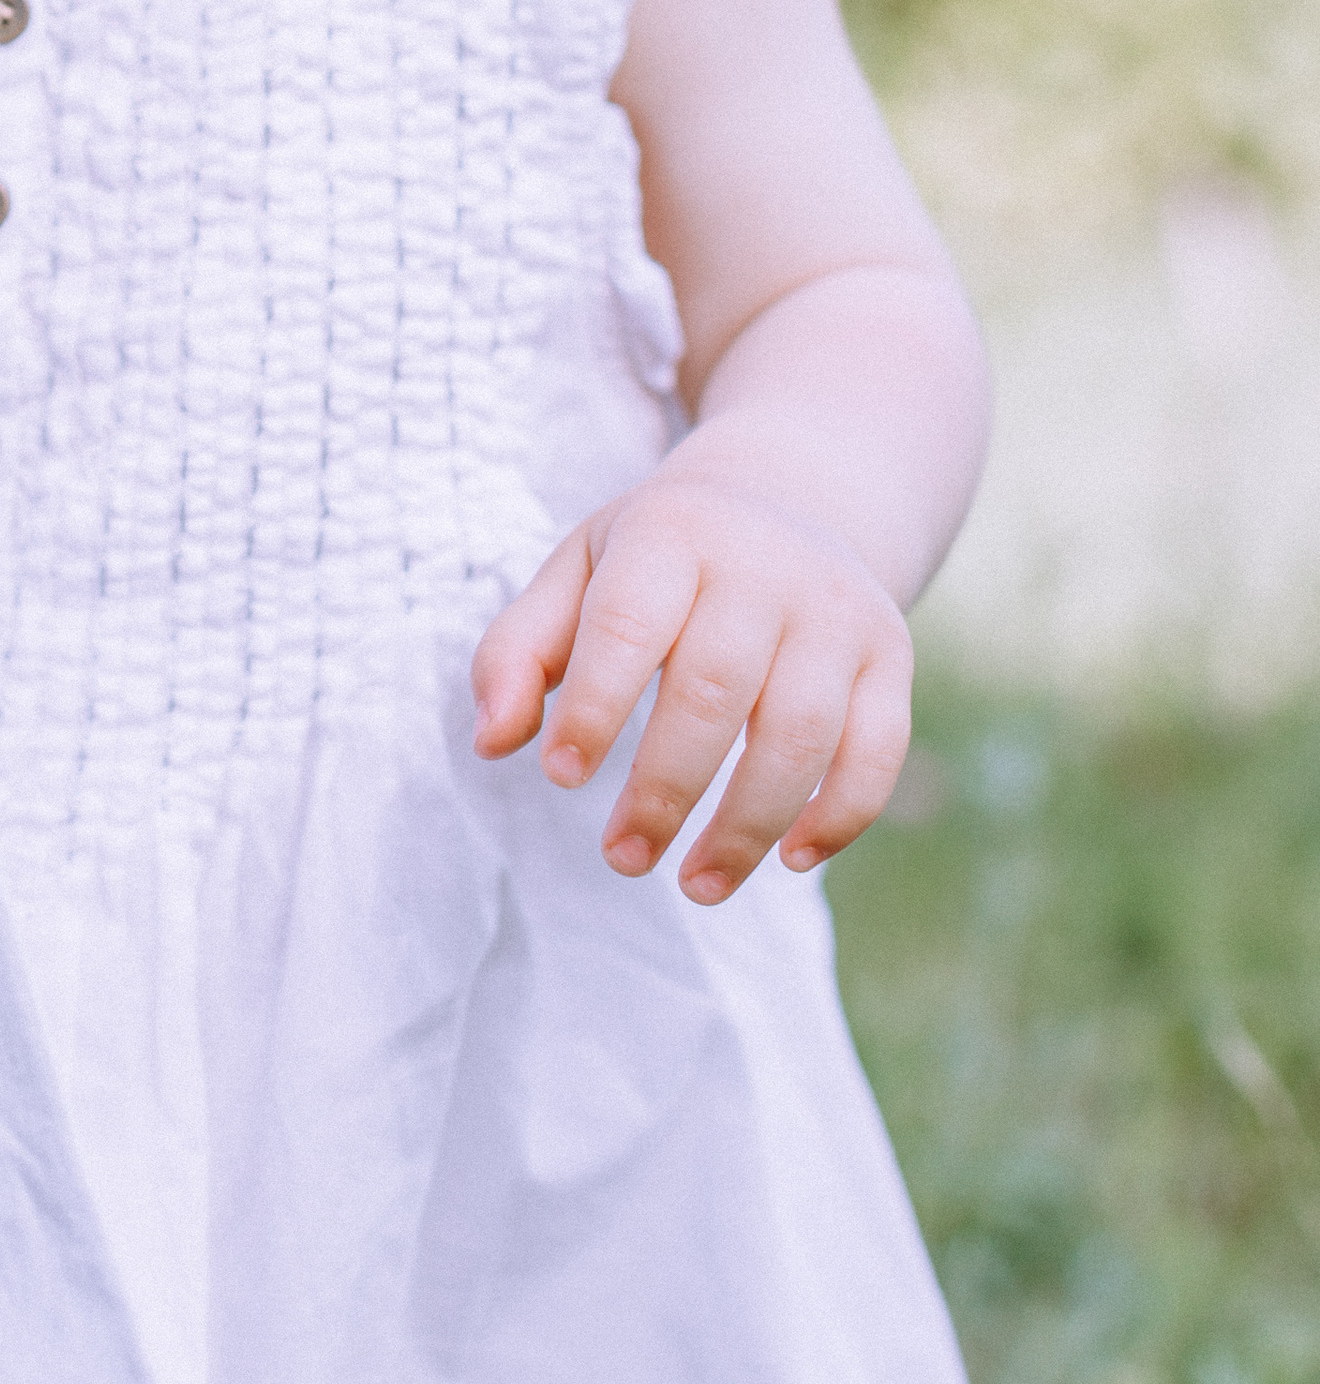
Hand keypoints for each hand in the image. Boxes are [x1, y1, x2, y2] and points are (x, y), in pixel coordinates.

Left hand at [470, 468, 913, 904]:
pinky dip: (839, 815)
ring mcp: (838, 611)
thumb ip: (520, 651)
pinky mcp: (891, 655)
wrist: (789, 498)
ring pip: (801, 733)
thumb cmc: (658, 559)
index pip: (629, 623)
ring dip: (747, 825)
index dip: (595, 707)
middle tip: (622, 857)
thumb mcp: (578, 573)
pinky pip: (877, 748)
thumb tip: (492, 743)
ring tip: (695, 884)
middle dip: (665, 789)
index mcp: (672, 532)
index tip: (560, 776)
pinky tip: (788, 858)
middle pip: (715, 690)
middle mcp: (765, 565)